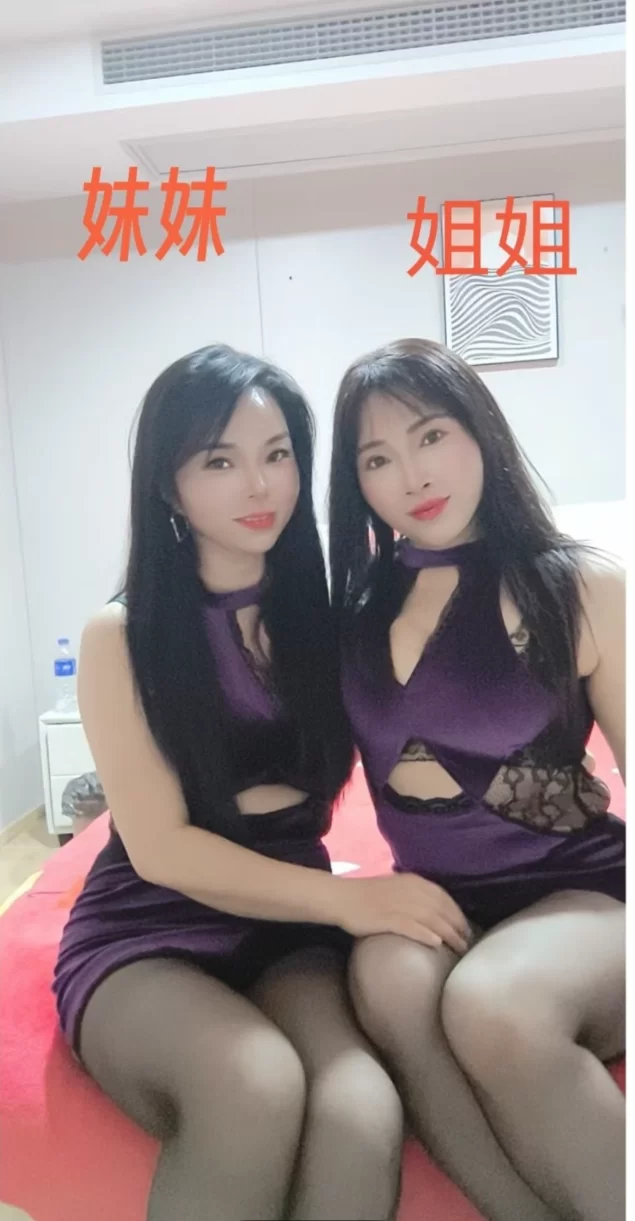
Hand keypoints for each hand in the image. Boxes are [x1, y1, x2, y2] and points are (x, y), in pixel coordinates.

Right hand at [335, 873, 470, 953]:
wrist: (341, 897)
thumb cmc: (367, 895)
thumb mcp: (396, 888)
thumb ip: (414, 895)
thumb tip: (434, 912)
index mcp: (413, 881)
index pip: (444, 897)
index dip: (457, 914)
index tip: (465, 928)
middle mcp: (410, 890)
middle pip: (442, 909)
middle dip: (458, 927)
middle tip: (467, 943)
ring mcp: (398, 904)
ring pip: (431, 919)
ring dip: (448, 934)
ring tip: (459, 948)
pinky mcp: (386, 918)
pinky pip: (410, 926)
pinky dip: (425, 934)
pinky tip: (435, 943)